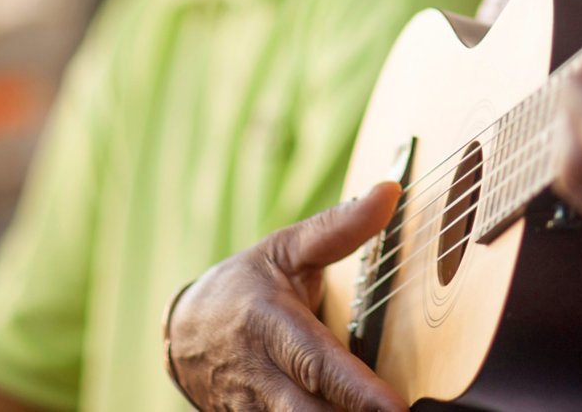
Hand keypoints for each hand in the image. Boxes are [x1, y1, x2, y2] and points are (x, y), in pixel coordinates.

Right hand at [166, 184, 406, 411]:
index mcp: (268, 324)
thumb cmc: (246, 283)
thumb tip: (390, 192)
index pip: (317, 364)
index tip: (396, 408)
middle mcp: (259, 375)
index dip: (357, 391)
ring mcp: (252, 408)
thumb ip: (338, 226)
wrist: (185, 329)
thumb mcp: (286, 247)